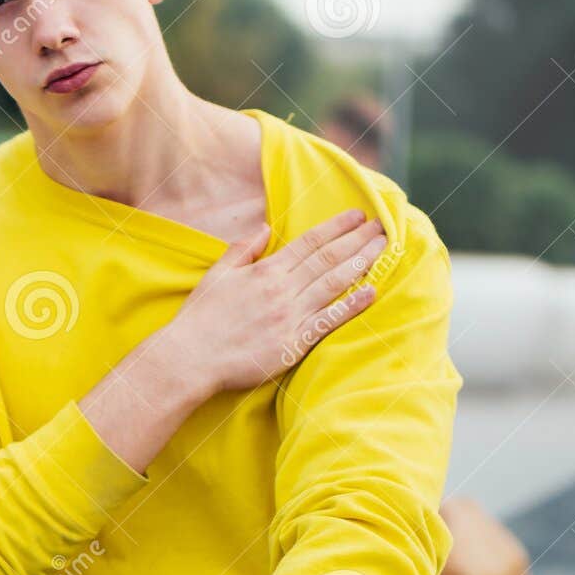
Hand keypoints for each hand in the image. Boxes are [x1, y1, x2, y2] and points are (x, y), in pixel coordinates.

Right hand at [169, 209, 387, 395]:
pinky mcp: (294, 343)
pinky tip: (372, 291)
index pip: (308, 242)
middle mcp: (282, 289)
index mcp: (265, 271)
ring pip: (334, 283)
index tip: (357, 215)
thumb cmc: (200, 319)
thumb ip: (242, 250)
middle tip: (382, 226)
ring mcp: (291, 316)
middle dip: (358, 240)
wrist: (190, 358)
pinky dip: (352, 305)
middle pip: (328, 258)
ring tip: (384, 248)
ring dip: (362, 263)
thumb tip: (264, 228)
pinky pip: (329, 320)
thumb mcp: (217, 275)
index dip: (336, 227)